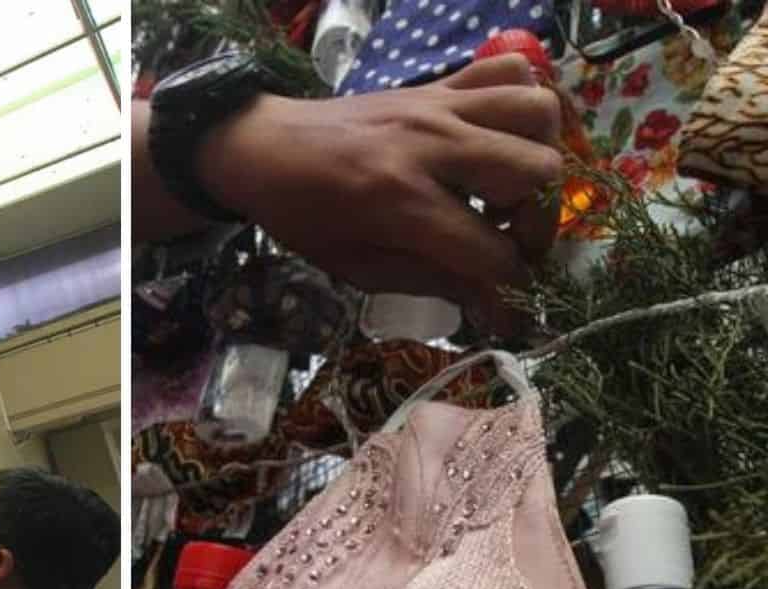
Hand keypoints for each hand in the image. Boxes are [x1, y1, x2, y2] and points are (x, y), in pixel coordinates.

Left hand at [200, 55, 561, 322]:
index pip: (491, 250)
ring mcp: (437, 107)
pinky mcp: (437, 85)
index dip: (510, 287)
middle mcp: (429, 146)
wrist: (263, 147)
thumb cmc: (303, 214)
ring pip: (536, 112)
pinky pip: (509, 68)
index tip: (509, 301)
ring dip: (538, 156)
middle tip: (508, 238)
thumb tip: (497, 307)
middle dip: (537, 221)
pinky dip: (522, 100)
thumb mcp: (356, 265)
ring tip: (508, 188)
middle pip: (535, 172)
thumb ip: (430, 283)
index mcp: (400, 201)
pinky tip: (502, 137)